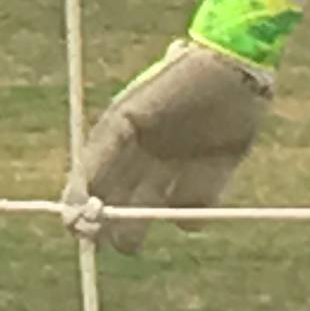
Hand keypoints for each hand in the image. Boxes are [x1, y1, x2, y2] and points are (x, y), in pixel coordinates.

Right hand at [67, 41, 273, 254]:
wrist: (233, 69)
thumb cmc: (174, 86)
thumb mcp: (129, 120)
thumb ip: (102, 157)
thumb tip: (79, 196)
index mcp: (119, 137)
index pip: (90, 179)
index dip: (80, 205)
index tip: (76, 228)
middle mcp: (145, 155)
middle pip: (119, 202)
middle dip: (109, 225)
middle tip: (106, 240)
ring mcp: (178, 167)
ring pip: (152, 210)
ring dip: (140, 228)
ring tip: (134, 242)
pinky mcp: (212, 175)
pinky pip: (196, 209)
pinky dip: (190, 217)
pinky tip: (187, 213)